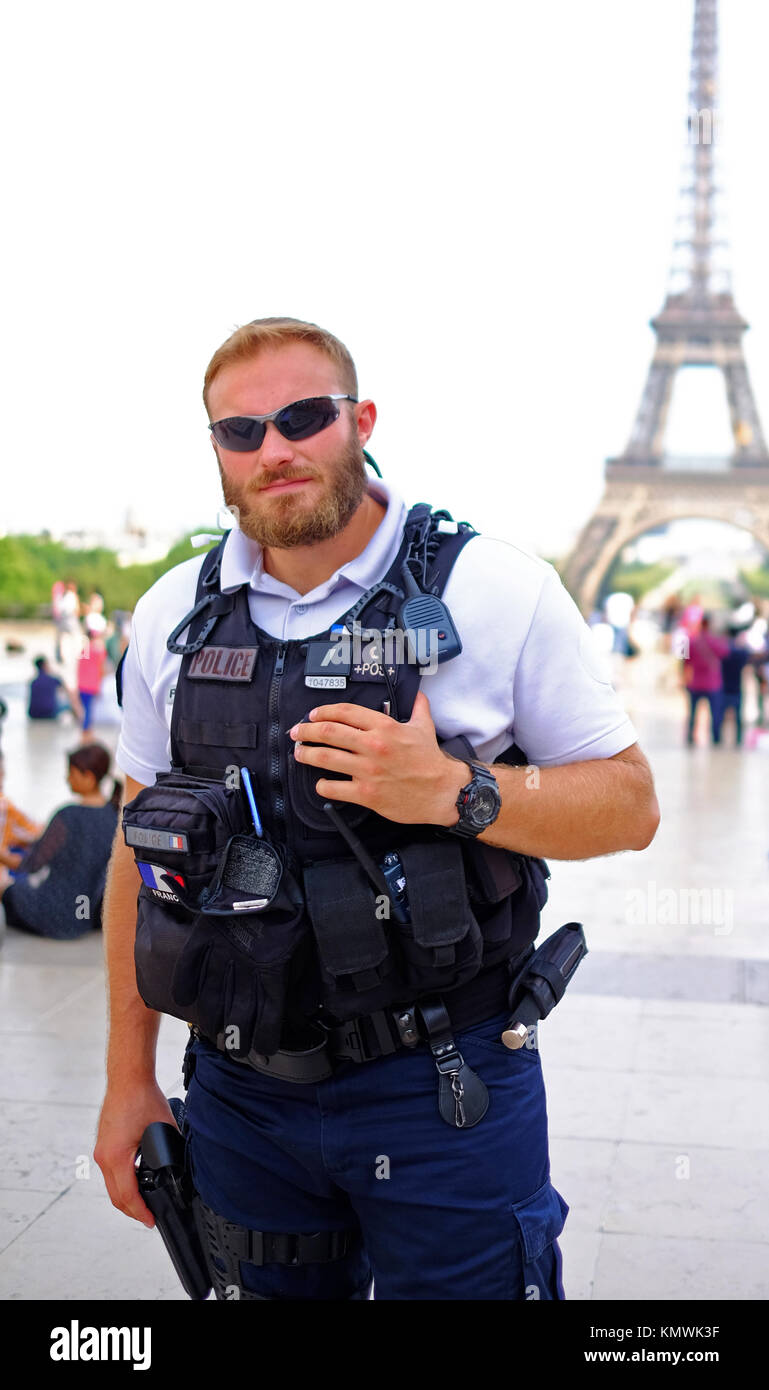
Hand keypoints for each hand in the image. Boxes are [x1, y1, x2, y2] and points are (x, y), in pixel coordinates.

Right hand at [94, 1080, 177, 1226]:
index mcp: (117, 1156)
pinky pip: (109, 1173)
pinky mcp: (103, 1144)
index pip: (127, 1195)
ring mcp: (101, 1150)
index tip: (150, 1221)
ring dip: (125, 1197)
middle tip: (148, 1217)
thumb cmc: (142, 1098)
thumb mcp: (163, 1127)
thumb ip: (171, 1149)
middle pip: (115, 1197)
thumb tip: (182, 1165)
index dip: (140, 1211)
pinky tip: (134, 1182)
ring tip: (143, 1203)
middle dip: (132, 1210)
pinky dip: (121, 1183)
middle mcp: (104, 1157)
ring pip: (110, 1186)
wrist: (127, 1079)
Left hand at [289, 689, 466, 825]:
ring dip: (306, 754)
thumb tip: (419, 694)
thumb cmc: (431, 760)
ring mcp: (367, 770)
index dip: (323, 711)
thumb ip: (418, 708)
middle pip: (328, 732)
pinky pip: (334, 788)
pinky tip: (321, 783)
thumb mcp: (424, 727)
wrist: (442, 791)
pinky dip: (323, 785)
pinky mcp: (366, 794)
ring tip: (299, 753)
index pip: (345, 712)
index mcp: (384, 727)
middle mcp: (373, 746)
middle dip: (306, 731)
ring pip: (325, 758)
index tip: (313, 715)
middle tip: (297, 733)